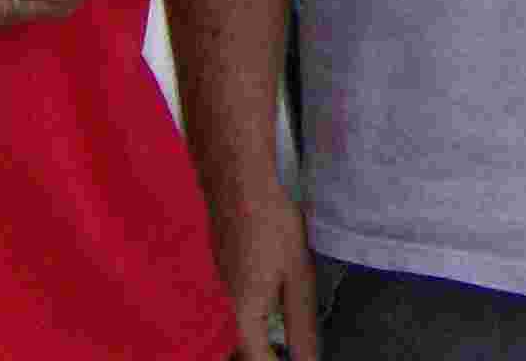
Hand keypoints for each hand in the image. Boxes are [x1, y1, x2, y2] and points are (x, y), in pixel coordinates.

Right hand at [207, 174, 317, 360]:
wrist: (238, 182)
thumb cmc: (270, 224)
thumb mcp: (297, 276)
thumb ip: (302, 325)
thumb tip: (308, 360)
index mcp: (242, 316)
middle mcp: (222, 310)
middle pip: (242, 350)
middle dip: (266, 354)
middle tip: (295, 351)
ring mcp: (216, 293)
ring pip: (233, 334)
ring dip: (257, 342)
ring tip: (283, 340)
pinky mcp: (218, 277)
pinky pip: (229, 314)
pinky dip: (249, 324)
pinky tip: (269, 312)